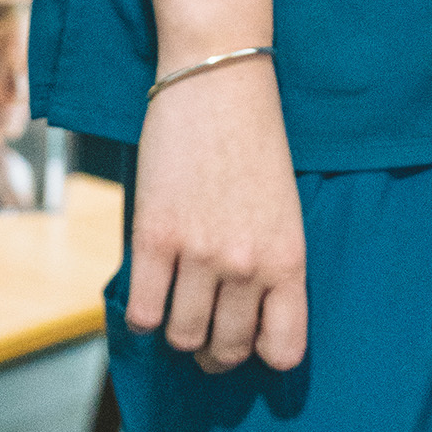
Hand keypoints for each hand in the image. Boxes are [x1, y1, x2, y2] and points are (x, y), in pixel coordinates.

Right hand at [127, 54, 307, 370]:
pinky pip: (142, 313)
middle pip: (225, 351)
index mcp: (290, 256)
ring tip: (179, 301)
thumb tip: (243, 321)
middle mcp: (248, 263)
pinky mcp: (155, 238)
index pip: (284, 350)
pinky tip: (152, 288)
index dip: (262, 354)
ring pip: (181, 337)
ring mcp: (200, 253)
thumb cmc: (256, 139)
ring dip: (177, 329)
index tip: (249, 339)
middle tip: (205, 328)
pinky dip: (143, 312)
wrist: (219, 77)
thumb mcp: (283, 206)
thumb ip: (270, 263)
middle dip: (213, 350)